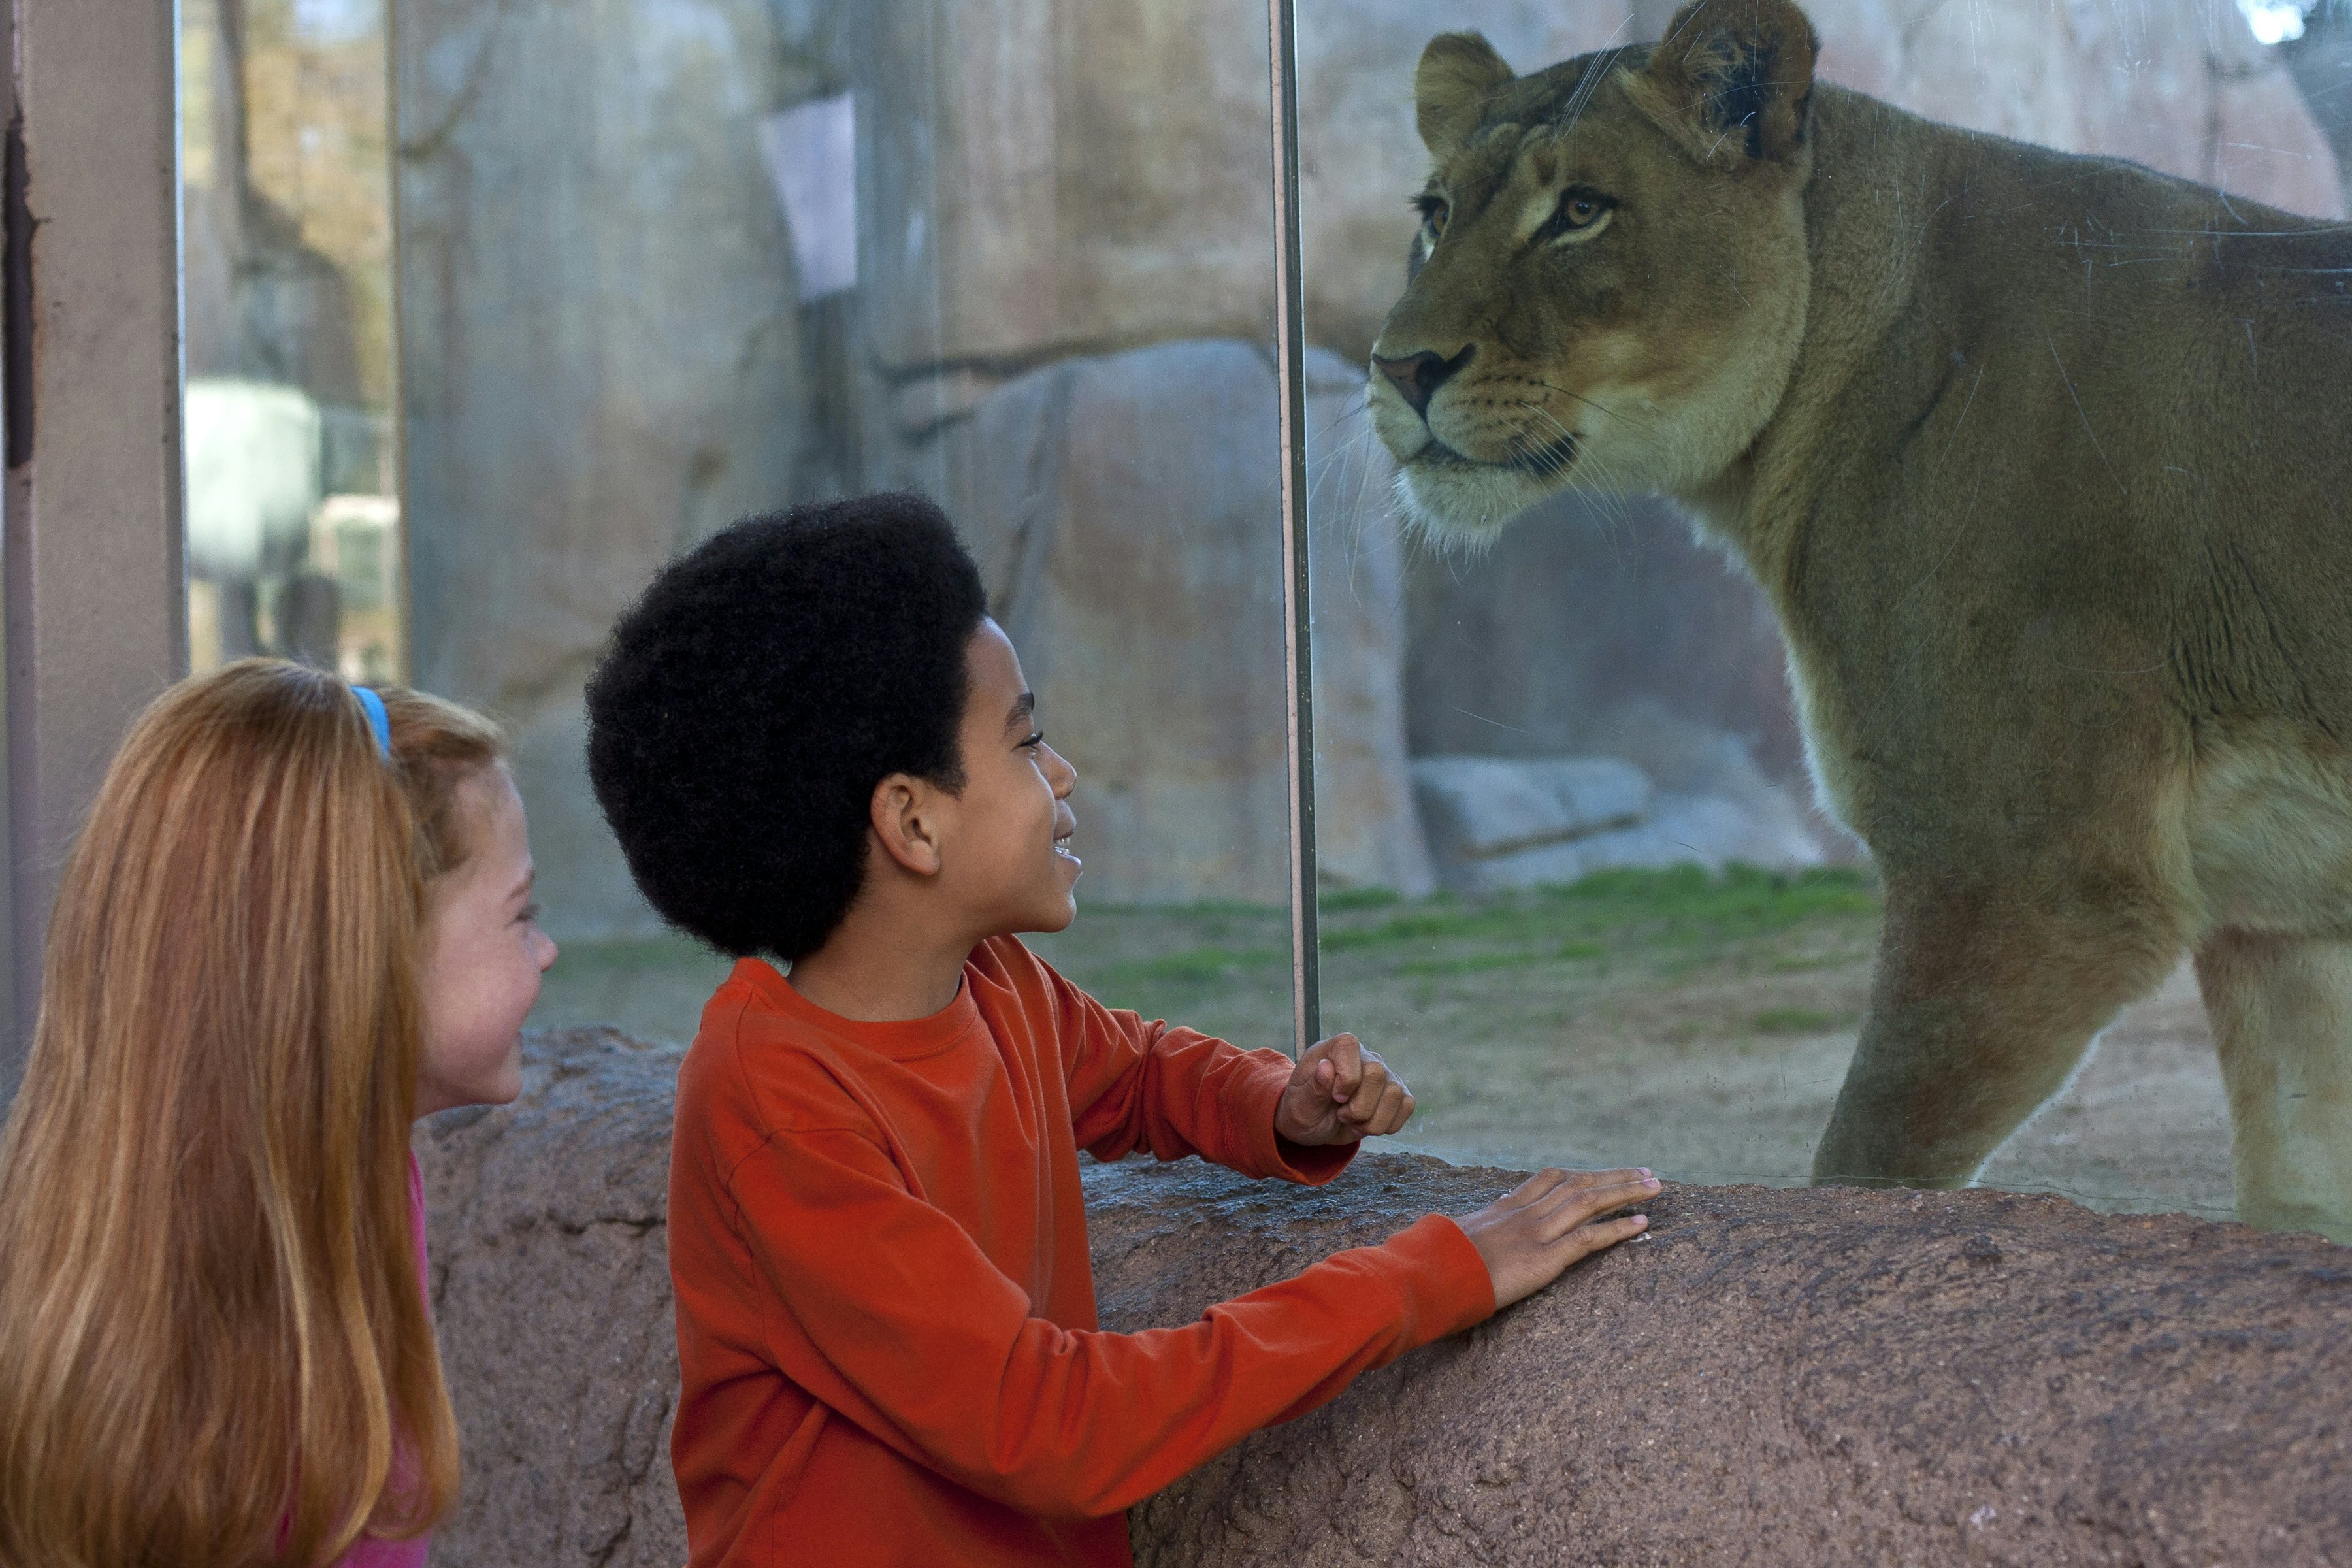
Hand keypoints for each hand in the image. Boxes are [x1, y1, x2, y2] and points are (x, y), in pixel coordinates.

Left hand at [1273, 1033, 1413, 1146]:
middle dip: (1358, 1107)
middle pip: (1376, 1074)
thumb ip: (1313, 1088)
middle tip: (1341, 1115)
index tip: (1335, 1098)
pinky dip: (1388, 1124)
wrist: (1315, 1127)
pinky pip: (1407, 1105)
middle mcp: (1364, 1057)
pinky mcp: (1397, 1093)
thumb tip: (1326, 1067)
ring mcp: (1384, 1074)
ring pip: (1395, 1093)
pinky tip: (1368, 1124)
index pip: (1349, 1047)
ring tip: (1353, 1122)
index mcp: (1335, 1049)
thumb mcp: (1299, 1105)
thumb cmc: (1303, 1110)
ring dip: (1372, 1121)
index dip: (1345, 1078)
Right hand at [1455, 1167, 1658, 1309]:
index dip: (1580, 1173)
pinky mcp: (1544, 1259)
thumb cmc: (1435, 1263)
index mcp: (1503, 1207)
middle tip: (1646, 1171)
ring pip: (1590, 1202)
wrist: (1431, 1275)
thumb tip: (1468, 1233)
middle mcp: (1524, 1213)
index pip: (1548, 1179)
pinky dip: (1618, 1228)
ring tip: (1656, 1187)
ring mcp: (1536, 1234)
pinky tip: (1642, 1223)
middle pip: (1578, 1183)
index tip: (1601, 1171)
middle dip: (1614, 1176)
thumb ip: (1472, 1231)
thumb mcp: (1454, 1237)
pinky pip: (1589, 1238)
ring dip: (1626, 1192)